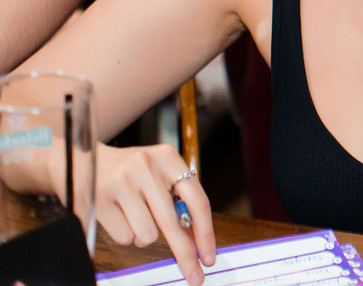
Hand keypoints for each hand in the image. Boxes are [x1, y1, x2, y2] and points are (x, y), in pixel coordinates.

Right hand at [95, 144, 216, 284]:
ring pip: (147, 235)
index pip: (197, 201)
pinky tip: (117, 216)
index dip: (206, 233)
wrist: (84, 160)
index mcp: (168, 158)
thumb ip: (178, 199)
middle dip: (185, 255)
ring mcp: (122, 183)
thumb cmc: (130, 172)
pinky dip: (124, 235)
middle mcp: (146, 167)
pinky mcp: (100, 200)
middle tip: (195, 276)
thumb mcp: (158, 174)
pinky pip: (124, 237)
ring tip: (133, 216)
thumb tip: (195, 240)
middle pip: (173, 223)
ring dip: (143, 235)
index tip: (209, 256)